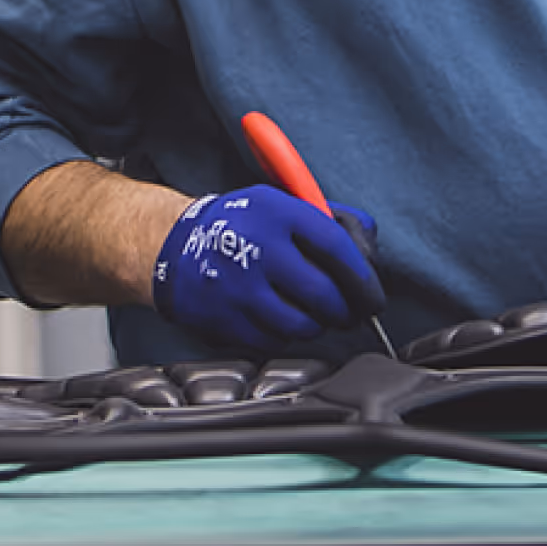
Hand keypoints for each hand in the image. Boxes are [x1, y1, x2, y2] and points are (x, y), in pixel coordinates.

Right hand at [152, 185, 383, 352]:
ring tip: (310, 314)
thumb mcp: (282, 204)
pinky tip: (277, 318)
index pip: (336, 247)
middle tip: (346, 312)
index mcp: (276, 213)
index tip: (372, 295)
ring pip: (302, 325)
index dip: (363, 278)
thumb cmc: (241, 226)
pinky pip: (273, 341)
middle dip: (345, 310)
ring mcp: (238, 288)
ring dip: (315, 325)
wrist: (174, 246)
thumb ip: (329, 220)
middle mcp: (257, 249)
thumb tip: (369, 254)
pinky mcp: (224, 320)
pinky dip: (284, 336)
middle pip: (324, 295)